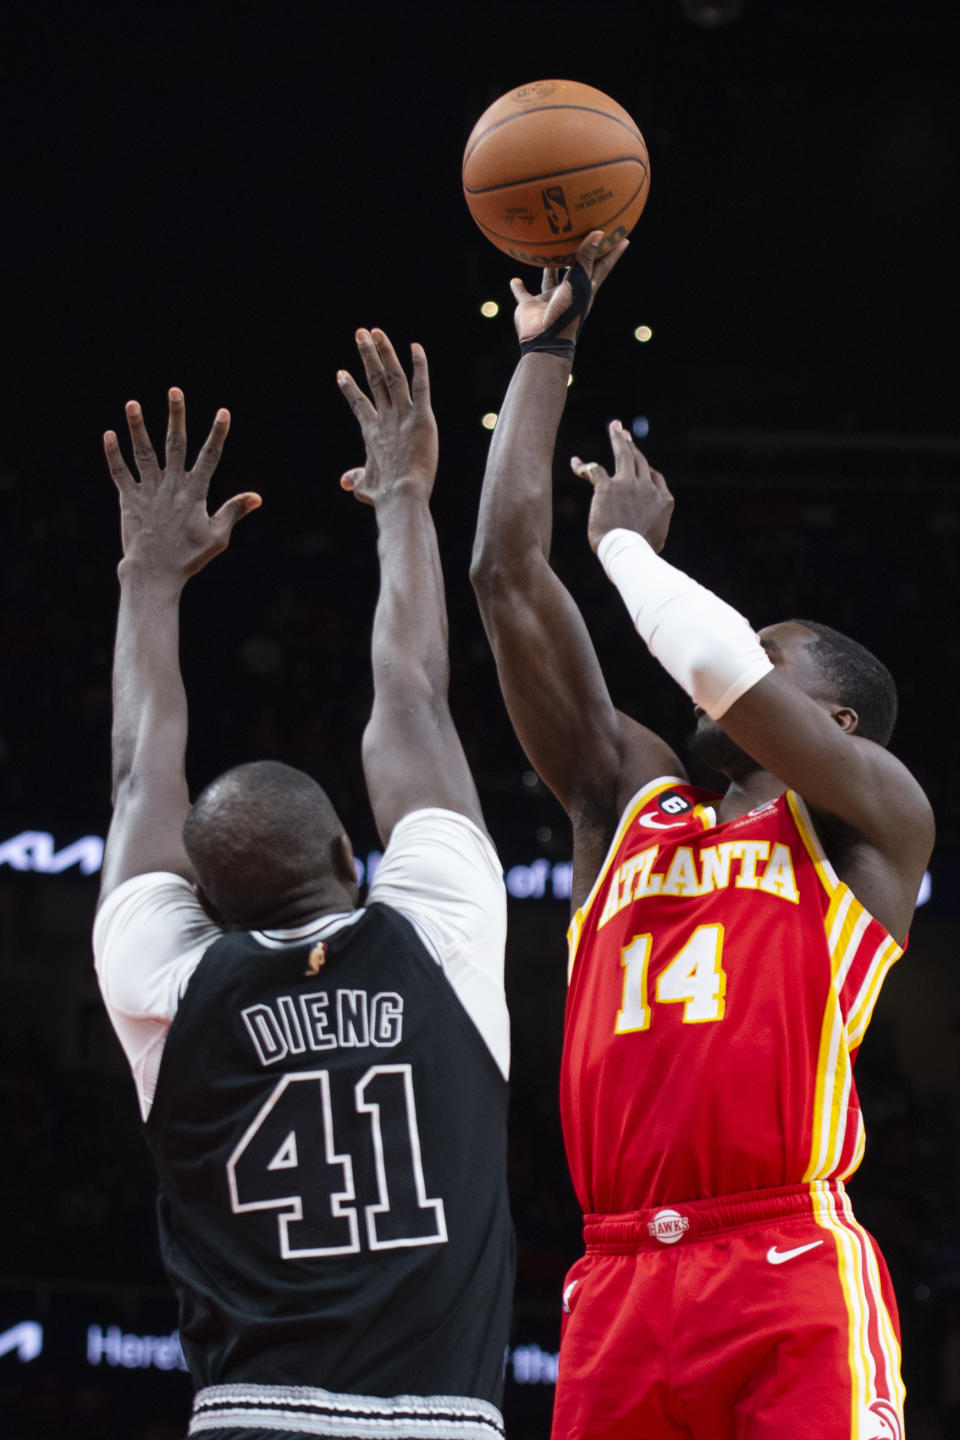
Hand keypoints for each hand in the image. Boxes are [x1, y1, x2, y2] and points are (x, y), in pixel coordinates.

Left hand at [104, 388, 260, 580]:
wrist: (154, 573)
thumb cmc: (188, 558)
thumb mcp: (217, 537)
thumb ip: (233, 511)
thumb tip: (257, 497)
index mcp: (194, 493)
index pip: (209, 457)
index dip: (218, 434)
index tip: (223, 412)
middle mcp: (171, 486)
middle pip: (174, 444)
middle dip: (176, 416)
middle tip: (175, 390)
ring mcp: (148, 491)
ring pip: (143, 452)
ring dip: (138, 427)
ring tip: (133, 403)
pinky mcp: (129, 500)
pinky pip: (120, 472)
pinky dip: (113, 454)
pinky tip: (109, 434)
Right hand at [337, 330, 437, 505]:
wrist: (400, 496)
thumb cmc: (384, 495)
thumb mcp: (365, 486)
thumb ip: (356, 478)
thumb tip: (345, 481)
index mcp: (371, 432)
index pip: (359, 403)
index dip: (350, 388)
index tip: (342, 373)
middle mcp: (384, 418)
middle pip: (373, 379)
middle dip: (366, 354)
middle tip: (360, 333)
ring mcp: (402, 416)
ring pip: (392, 376)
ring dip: (384, 351)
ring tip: (376, 331)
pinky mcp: (421, 418)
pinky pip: (421, 386)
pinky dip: (419, 366)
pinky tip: (415, 347)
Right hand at [510, 229, 629, 346]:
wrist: (544, 339)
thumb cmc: (567, 312)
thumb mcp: (578, 283)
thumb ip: (585, 258)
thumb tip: (598, 233)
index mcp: (585, 289)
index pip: (602, 266)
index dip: (613, 253)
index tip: (623, 238)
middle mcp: (569, 292)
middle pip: (576, 269)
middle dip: (580, 255)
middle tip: (582, 237)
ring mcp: (550, 299)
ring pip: (550, 279)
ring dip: (549, 268)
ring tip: (547, 253)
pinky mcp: (531, 305)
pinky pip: (523, 293)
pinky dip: (519, 287)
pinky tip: (516, 280)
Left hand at [572, 421, 673, 554]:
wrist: (628, 553)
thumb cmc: (641, 553)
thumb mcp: (656, 539)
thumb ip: (654, 527)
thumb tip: (650, 533)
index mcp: (663, 500)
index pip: (654, 477)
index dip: (644, 469)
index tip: (637, 463)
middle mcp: (648, 488)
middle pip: (640, 461)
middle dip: (632, 446)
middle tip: (625, 435)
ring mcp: (629, 485)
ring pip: (625, 455)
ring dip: (619, 439)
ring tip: (615, 427)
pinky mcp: (609, 487)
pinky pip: (594, 470)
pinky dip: (583, 466)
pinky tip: (576, 463)